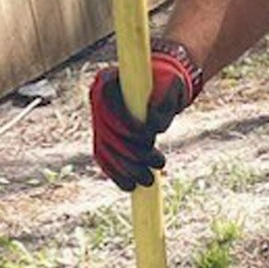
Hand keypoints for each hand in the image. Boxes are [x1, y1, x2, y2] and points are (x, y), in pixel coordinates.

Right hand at [90, 42, 202, 190]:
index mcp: (107, 81)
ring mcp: (98, 119)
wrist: (161, 85)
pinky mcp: (104, 135)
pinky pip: (104, 158)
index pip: (109, 107)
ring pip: (105, 149)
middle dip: (132, 153)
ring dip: (126, 169)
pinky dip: (116, 174)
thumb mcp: (172, 86)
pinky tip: (129, 186)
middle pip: (108, 133)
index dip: (125, 125)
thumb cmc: (167, 81)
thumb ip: (164, 102)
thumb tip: (153, 126)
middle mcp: (96, 99)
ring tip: (149, 180)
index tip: (148, 137)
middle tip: (159, 164)